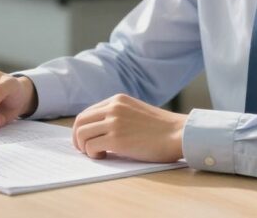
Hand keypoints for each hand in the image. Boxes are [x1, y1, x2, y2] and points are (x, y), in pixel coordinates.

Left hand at [72, 93, 186, 161]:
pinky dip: (92, 154)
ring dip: (84, 147)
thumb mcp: (136, 112)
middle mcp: (113, 108)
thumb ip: (118, 115)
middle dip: (77, 138)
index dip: (82, 128)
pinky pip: (91, 146)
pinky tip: (103, 156)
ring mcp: (114, 122)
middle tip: (84, 149)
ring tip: (96, 154)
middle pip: (80, 122)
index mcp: (117, 100)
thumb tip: (99, 130)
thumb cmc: (161, 128)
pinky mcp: (117, 139)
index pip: (87, 112)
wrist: (179, 134)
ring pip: (82, 133)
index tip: (85, 140)